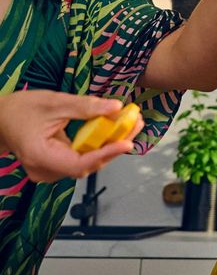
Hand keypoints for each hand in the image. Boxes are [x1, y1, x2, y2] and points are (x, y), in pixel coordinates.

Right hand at [0, 91, 142, 182]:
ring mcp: (49, 171)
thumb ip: (85, 106)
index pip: (79, 163)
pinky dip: (98, 145)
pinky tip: (114, 130)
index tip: (127, 142)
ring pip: (86, 163)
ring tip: (131, 125)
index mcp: (41, 156)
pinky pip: (81, 158)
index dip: (106, 154)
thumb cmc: (21, 109)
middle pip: (87, 165)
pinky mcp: (55, 166)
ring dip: (109, 146)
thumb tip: (116, 106)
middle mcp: (45, 171)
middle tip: (136, 124)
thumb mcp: (54, 102)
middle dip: (114, 146)